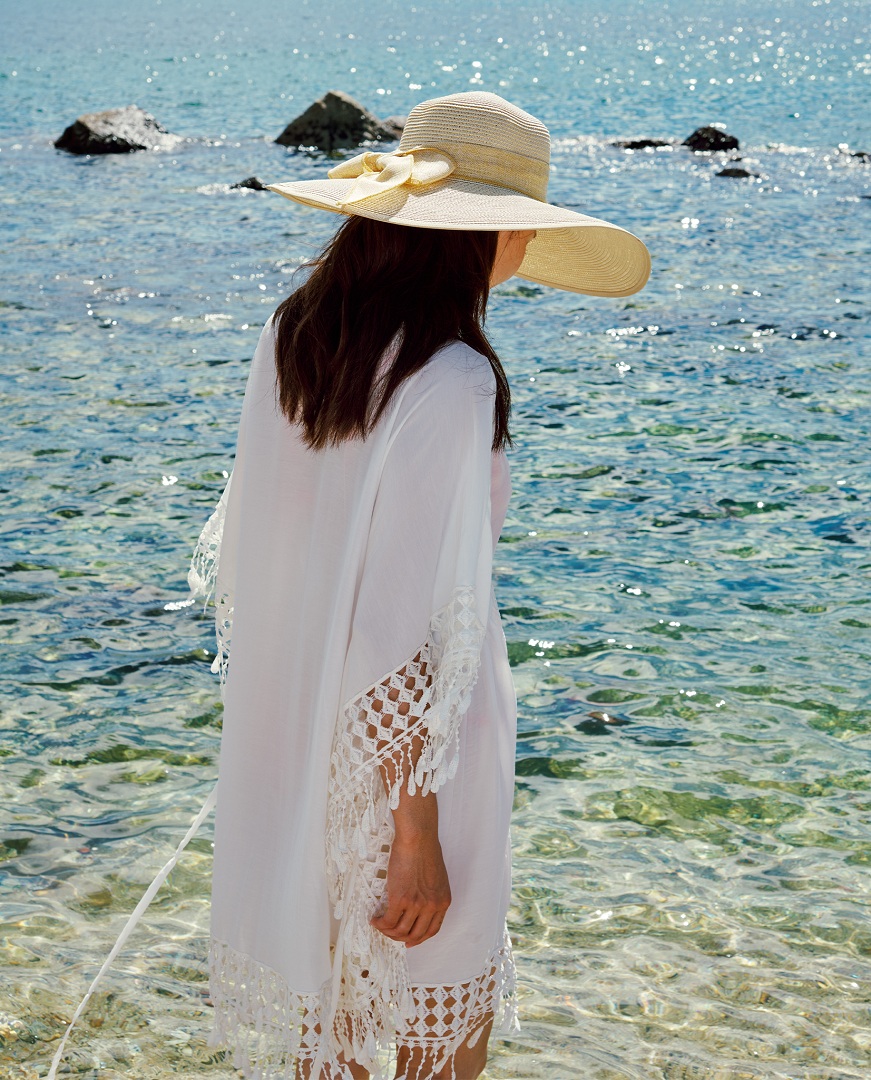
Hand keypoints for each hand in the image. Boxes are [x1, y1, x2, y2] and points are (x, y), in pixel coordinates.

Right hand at [370, 831, 450, 947]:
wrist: (418, 838)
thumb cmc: (426, 850)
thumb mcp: (437, 877)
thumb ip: (431, 893)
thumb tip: (418, 902)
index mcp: (443, 902)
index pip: (432, 930)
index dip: (419, 939)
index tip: (409, 940)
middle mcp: (432, 907)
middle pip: (415, 934)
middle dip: (400, 937)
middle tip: (390, 932)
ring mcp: (416, 905)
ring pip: (400, 931)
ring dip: (388, 931)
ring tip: (380, 925)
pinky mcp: (400, 899)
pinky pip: (388, 921)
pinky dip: (380, 924)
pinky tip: (375, 920)